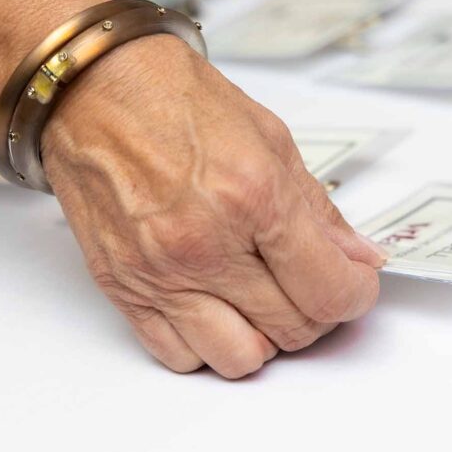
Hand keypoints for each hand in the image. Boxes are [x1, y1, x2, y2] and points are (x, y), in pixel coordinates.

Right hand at [41, 34, 385, 377]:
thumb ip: (319, 211)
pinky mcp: (122, 289)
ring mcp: (159, 273)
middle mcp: (205, 245)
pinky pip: (178, 356)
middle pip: (292, 331)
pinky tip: (217, 308)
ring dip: (265, 339)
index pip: (328, 290)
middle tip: (313, 285)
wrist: (93, 91)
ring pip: (238, 360)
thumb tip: (357, 257)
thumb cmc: (176, 101)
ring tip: (264, 302)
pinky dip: (208, 345)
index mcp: (253, 198)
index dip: (356, 296)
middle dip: (318, 314)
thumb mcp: (272, 140)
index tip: (356, 284)